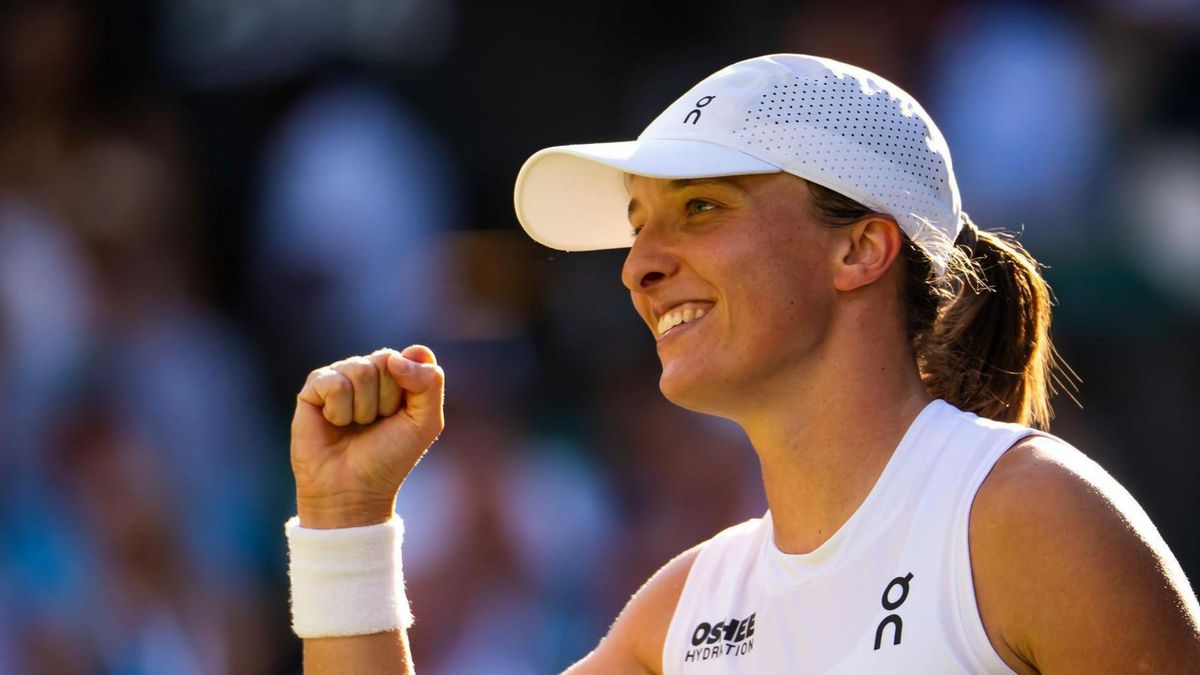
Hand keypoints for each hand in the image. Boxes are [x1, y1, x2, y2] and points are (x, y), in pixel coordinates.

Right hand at [291, 345, 444, 528]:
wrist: (353, 490)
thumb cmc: (391, 456)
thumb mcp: (426, 422)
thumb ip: (429, 382)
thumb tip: (394, 358)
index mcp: (398, 375)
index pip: (413, 356)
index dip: (412, 386)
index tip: (404, 414)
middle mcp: (368, 370)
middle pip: (386, 360)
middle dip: (387, 400)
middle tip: (376, 424)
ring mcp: (340, 376)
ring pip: (360, 371)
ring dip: (363, 409)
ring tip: (355, 426)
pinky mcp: (313, 388)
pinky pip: (334, 384)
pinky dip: (339, 411)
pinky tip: (334, 423)